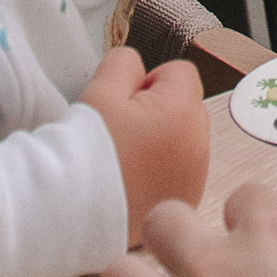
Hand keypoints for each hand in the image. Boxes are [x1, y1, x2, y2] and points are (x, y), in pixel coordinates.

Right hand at [77, 50, 209, 240]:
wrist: (76, 213)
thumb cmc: (88, 152)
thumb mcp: (100, 90)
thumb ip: (124, 64)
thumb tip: (137, 67)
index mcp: (184, 111)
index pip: (179, 71)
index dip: (147, 80)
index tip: (123, 102)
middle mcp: (200, 144)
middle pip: (185, 105)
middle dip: (157, 110)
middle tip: (121, 130)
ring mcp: (196, 176)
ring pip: (183, 139)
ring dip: (161, 141)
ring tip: (125, 158)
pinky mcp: (186, 201)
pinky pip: (181, 170)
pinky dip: (161, 170)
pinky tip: (132, 180)